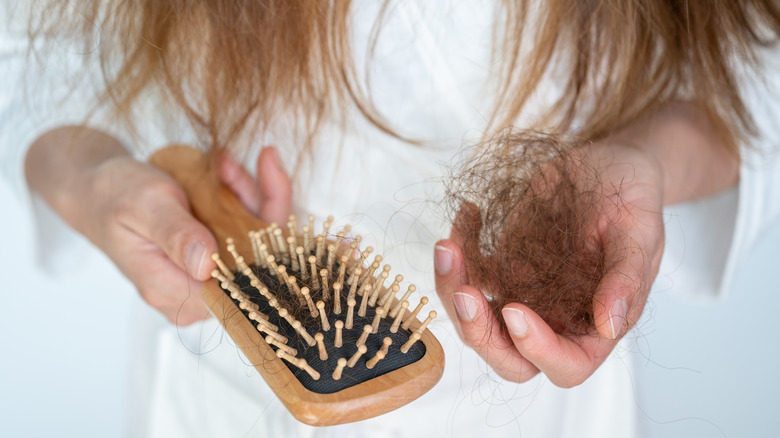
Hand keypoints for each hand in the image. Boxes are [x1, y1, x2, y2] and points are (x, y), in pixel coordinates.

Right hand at [27, 126, 292, 324]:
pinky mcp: (214, 259)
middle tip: (230, 166)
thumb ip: (177, 234)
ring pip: (256, 241)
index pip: (240, 281)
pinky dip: (242, 197)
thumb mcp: (145, 205)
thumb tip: (206, 266)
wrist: (97, 190)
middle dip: (255, 205)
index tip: (255, 185)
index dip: (261, 238)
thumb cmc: (114, 196)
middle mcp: (193, 293)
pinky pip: (245, 230)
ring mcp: (206, 276)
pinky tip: (225, 170)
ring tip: (223, 162)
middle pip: (257, 260)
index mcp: (171, 290)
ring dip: (248, 195)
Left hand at [435, 143, 664, 386]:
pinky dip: (457, 253)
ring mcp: (523, 294)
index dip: (537, 350)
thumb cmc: (632, 198)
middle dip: (478, 333)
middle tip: (463, 292)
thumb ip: (626, 279)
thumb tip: (610, 326)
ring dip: (453, 289)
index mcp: (594, 325)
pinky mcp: (502, 267)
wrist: (609, 166)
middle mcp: (554, 319)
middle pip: (508, 356)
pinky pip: (468, 274)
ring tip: (448, 246)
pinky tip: (468, 213)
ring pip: (476, 319)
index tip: (515, 310)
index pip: (566, 365)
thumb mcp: (639, 230)